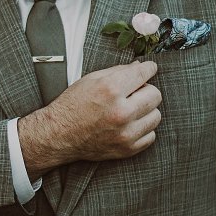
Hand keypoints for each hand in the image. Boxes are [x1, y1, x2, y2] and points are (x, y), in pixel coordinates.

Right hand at [18, 60, 160, 178]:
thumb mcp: (91, 79)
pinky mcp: (127, 149)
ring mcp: (125, 132)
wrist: (59, 134)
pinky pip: (151, 135)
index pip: (143, 73)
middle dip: (146, 89)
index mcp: (110, 89)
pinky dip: (142, 128)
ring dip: (146, 110)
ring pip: (156, 115)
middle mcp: (121, 111)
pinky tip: (129, 124)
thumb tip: (140, 66)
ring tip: (131, 109)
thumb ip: (118, 71)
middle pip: (155, 94)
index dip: (149, 68)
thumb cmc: (73, 105)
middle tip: (135, 91)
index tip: (150, 68)